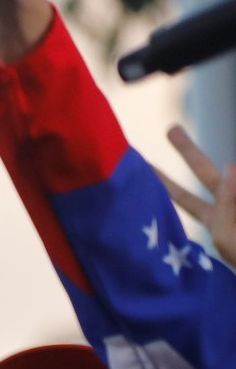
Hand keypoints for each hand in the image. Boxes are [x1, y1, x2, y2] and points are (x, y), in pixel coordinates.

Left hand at [163, 122, 235, 264]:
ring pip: (225, 172)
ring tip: (179, 138)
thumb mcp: (228, 239)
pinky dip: (230, 182)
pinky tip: (228, 173)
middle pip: (205, 172)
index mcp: (215, 219)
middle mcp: (228, 204)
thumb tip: (230, 168)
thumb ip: (225, 207)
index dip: (164, 183)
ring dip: (206, 163)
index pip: (183, 197)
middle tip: (171, 129)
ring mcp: (233, 197)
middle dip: (188, 151)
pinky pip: (233, 179)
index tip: (142, 165)